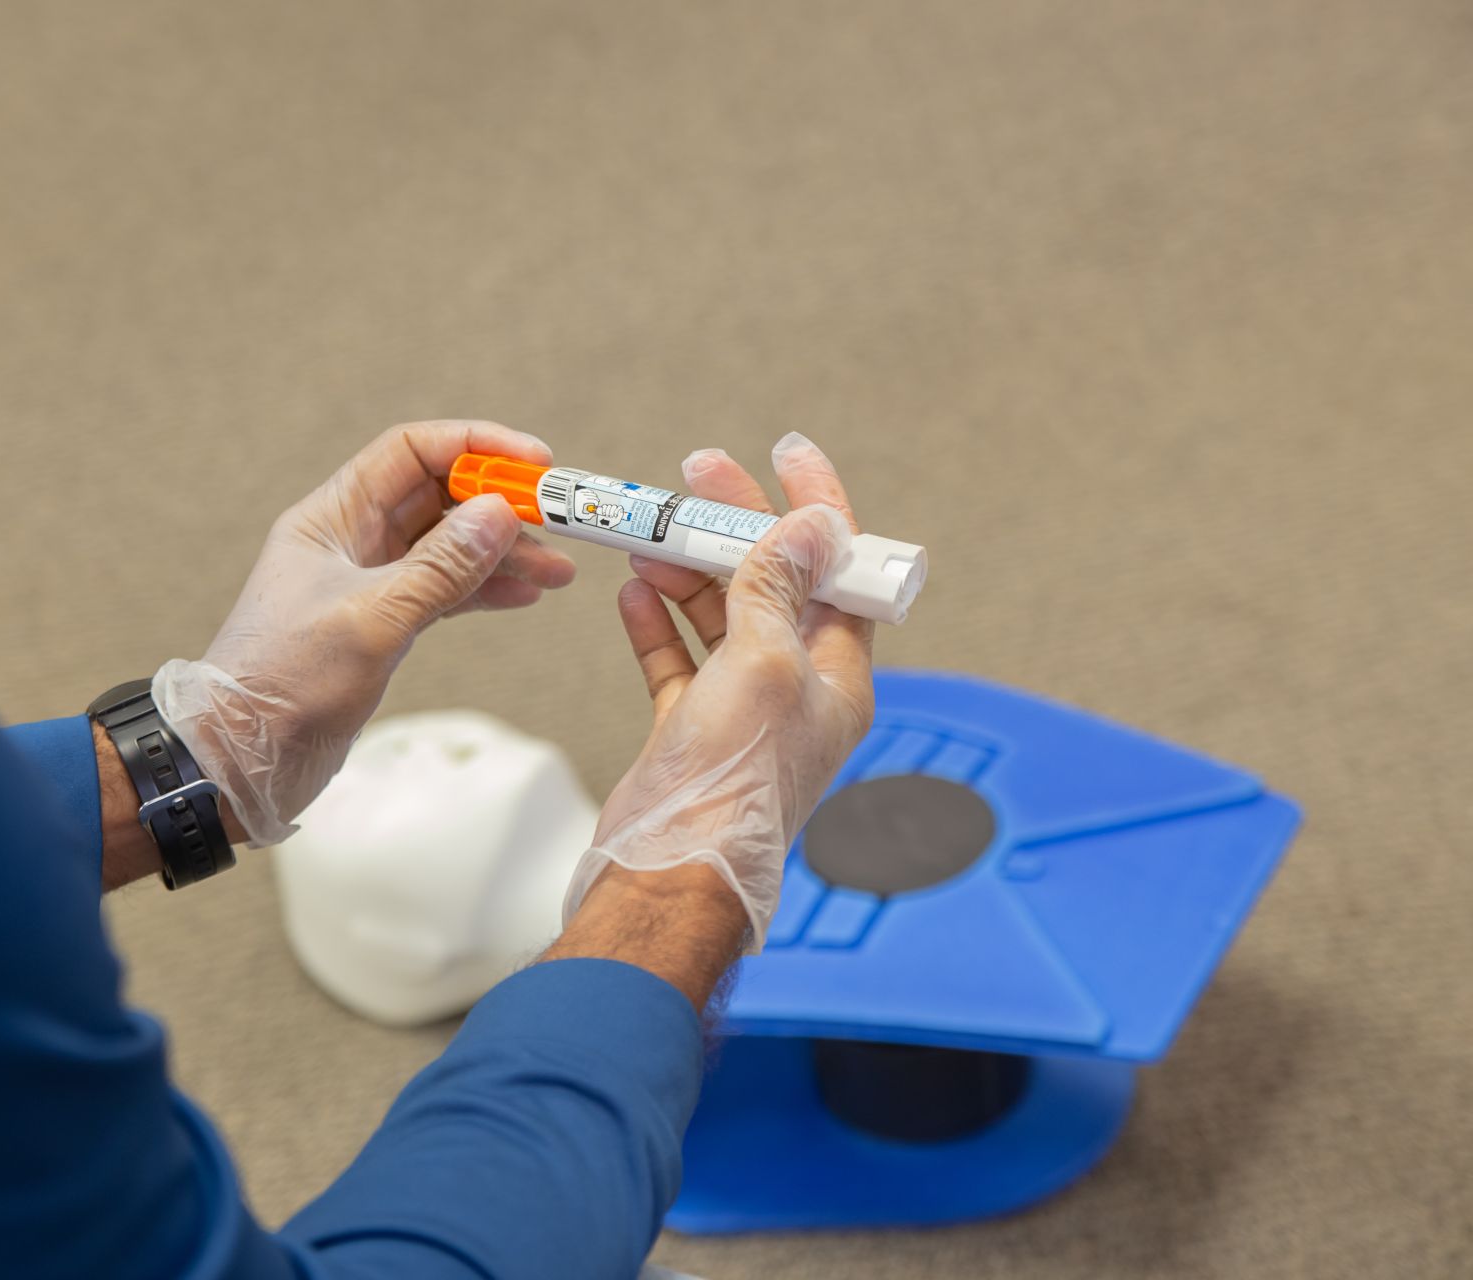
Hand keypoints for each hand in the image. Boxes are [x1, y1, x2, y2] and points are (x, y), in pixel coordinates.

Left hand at [152, 421, 576, 845]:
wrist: (242, 759)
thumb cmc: (282, 683)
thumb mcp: (371, 619)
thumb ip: (440, 567)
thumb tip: (500, 513)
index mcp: (332, 518)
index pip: (412, 452)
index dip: (476, 446)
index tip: (534, 463)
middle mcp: (351, 541)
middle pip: (439, 497)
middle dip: (501, 503)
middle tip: (559, 519)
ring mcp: (368, 583)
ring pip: (450, 547)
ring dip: (504, 553)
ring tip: (559, 569)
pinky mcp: (382, 624)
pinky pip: (446, 590)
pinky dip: (486, 590)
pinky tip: (524, 594)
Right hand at [563, 432, 875, 952]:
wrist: (670, 870)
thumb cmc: (732, 781)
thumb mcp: (764, 664)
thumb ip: (779, 589)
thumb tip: (813, 525)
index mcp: (839, 677)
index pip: (838, 570)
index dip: (818, 507)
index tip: (788, 453)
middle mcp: (799, 691)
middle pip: (775, 585)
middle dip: (738, 529)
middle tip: (698, 476)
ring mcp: (744, 713)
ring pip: (721, 619)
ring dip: (689, 573)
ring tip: (652, 539)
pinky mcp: (693, 733)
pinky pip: (679, 662)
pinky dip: (657, 624)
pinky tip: (633, 592)